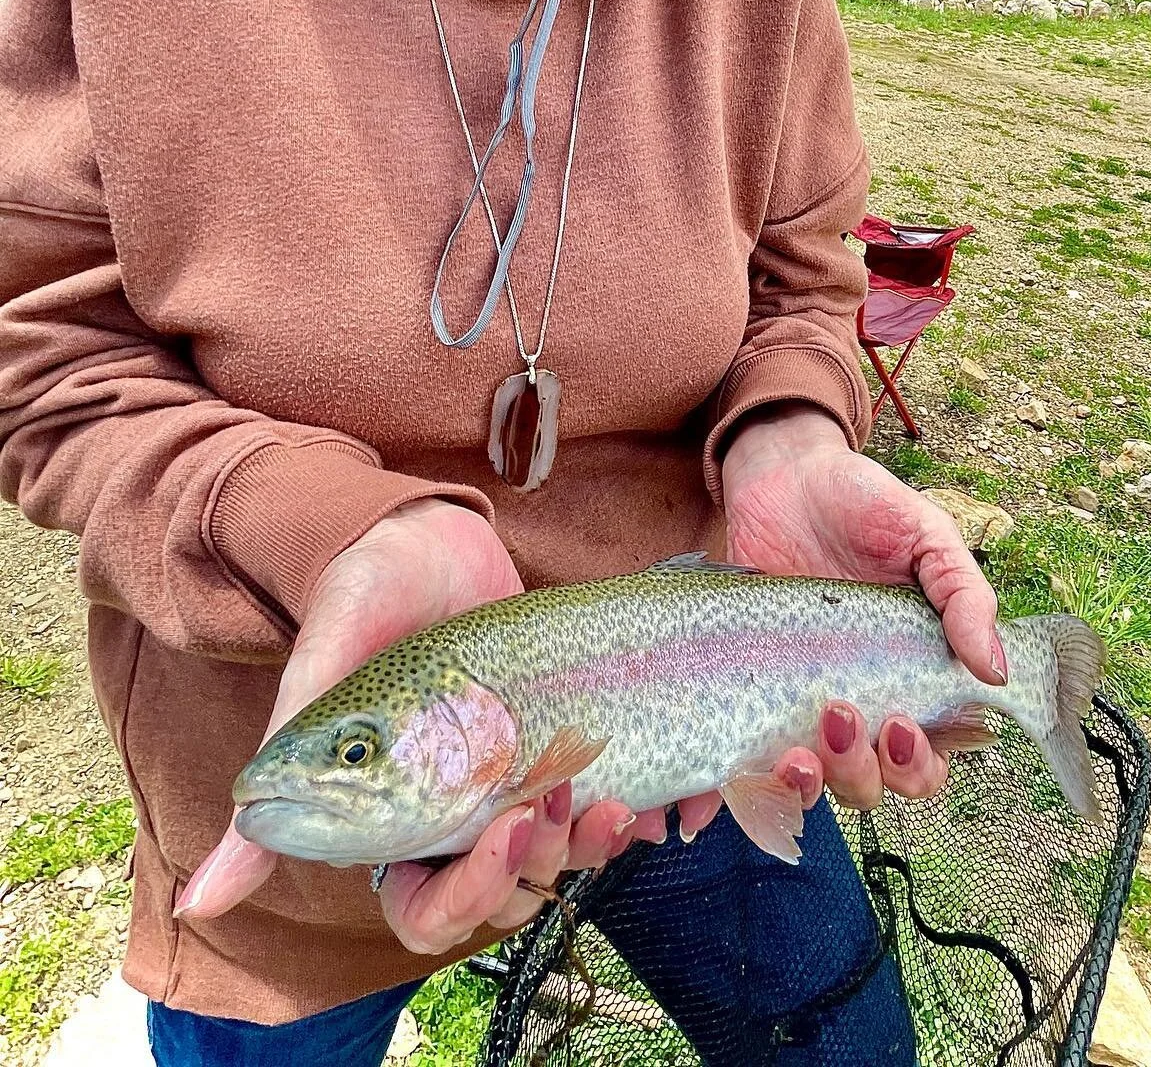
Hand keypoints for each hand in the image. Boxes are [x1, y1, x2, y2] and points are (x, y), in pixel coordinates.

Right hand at [175, 498, 719, 950]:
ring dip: (590, 843)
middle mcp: (452, 809)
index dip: (467, 898)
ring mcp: (510, 777)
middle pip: (504, 892)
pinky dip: (631, 810)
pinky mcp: (556, 741)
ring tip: (610, 796)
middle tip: (556, 803)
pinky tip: (654, 795)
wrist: (424, 533)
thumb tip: (203, 896)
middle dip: (539, 864)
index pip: (428, 910)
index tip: (502, 833)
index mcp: (388, 815)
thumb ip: (285, 774)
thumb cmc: (361, 596)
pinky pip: (600, 803)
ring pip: (559, 855)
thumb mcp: (325, 672)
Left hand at [722, 403, 1003, 811]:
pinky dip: (732, 787)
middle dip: (865, 772)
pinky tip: (727, 781)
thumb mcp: (927, 535)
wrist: (784, 471)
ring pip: (812, 782)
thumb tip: (998, 671)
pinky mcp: (747, 691)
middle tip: (843, 713)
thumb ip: (964, 595)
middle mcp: (860, 702)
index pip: (929, 756)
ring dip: (810, 782)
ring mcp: (799, 700)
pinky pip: (742, 758)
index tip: (903, 723)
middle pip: (873, 784)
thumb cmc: (865, 503)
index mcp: (910, 677)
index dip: (922, 764)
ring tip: (798, 745)